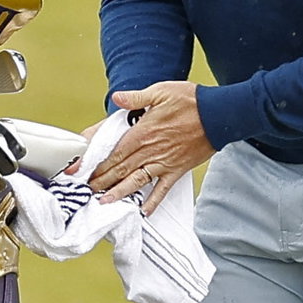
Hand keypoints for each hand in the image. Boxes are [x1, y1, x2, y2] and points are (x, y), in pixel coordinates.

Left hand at [87, 81, 213, 208]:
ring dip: (119, 193)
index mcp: (142, 132)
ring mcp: (164, 163)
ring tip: (104, 202)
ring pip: (136, 182)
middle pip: (120, 170)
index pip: (114, 153)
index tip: (82, 172)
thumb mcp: (161, 91)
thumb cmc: (191, 101)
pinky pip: (162, 189)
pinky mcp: (177, 170)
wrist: (220, 114)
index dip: (97, 163)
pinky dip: (153, 202)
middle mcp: (150, 151)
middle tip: (86, 191)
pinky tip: (144, 212)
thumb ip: (136, 97)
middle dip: (102, 181)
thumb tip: (117, 98)